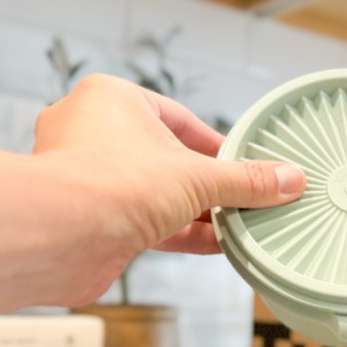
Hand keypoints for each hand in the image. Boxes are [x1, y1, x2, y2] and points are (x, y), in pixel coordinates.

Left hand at [33, 74, 305, 304]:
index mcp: (113, 100)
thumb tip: (288, 179)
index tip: (247, 164)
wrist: (59, 237)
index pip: (179, 119)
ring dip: (197, 212)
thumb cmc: (109, 183)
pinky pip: (145, 222)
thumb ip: (246, 180)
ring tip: (237, 224)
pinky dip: (180, 233)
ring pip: (156, 193)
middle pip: (168, 159)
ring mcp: (89, 179)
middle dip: (208, 184)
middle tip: (245, 197)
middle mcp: (93, 134)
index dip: (218, 145)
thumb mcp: (198, 177)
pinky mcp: (90, 220)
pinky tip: (215, 245)